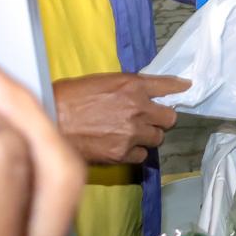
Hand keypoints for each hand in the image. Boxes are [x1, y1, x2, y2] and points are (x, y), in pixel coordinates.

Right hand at [53, 72, 190, 163]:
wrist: (49, 120)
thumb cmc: (71, 96)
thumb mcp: (104, 80)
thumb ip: (130, 86)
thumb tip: (147, 90)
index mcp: (133, 85)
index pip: (168, 85)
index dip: (179, 88)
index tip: (186, 88)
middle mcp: (138, 108)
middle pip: (170, 117)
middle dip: (161, 118)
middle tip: (149, 119)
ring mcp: (131, 132)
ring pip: (157, 138)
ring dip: (148, 136)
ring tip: (131, 134)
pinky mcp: (122, 153)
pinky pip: (142, 155)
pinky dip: (134, 151)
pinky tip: (121, 146)